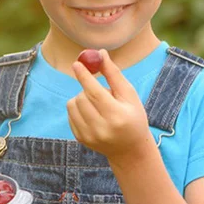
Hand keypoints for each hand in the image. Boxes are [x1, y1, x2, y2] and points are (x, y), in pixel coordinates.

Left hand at [67, 50, 153, 164]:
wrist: (130, 150)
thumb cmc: (133, 117)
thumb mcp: (129, 95)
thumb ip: (114, 74)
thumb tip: (100, 53)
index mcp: (117, 116)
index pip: (94, 93)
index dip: (84, 76)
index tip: (77, 63)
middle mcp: (102, 128)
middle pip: (82, 97)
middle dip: (87, 89)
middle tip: (98, 92)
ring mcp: (89, 136)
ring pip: (73, 104)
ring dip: (81, 98)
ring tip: (98, 105)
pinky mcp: (80, 139)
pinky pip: (70, 114)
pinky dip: (78, 108)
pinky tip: (92, 114)